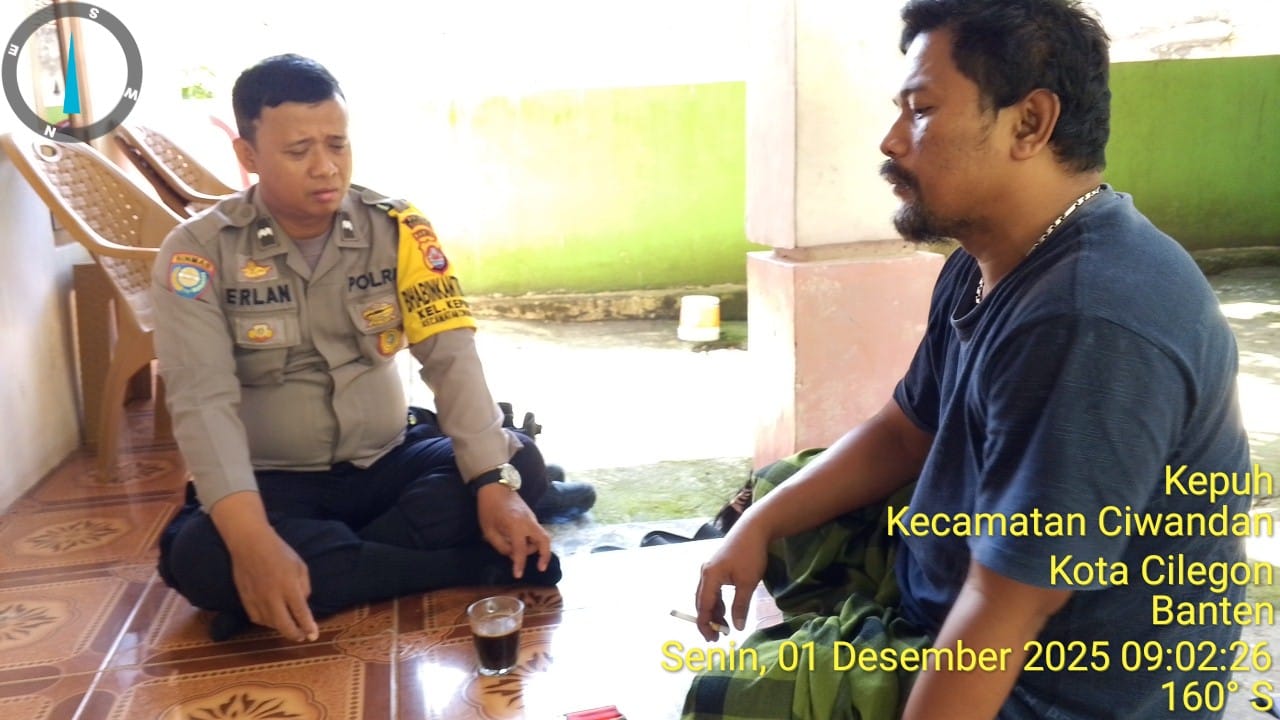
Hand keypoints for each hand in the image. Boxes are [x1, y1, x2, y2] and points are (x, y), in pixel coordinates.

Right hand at [225, 528, 318, 642]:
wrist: (249, 543)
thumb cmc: (279, 551)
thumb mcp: (300, 566)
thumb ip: (304, 587)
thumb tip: (302, 604)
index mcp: (288, 586)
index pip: (301, 613)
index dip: (308, 626)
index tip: (314, 635)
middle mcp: (272, 597)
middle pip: (284, 625)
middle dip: (295, 634)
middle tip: (302, 636)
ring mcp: (257, 600)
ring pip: (270, 624)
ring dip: (281, 628)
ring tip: (289, 626)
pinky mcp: (245, 599)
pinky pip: (256, 618)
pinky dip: (266, 623)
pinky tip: (272, 620)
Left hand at [475, 484, 551, 579]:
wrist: (495, 486)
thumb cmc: (488, 508)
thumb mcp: (489, 530)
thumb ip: (501, 545)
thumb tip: (512, 555)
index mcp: (516, 526)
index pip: (521, 550)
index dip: (519, 564)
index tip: (518, 575)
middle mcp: (529, 522)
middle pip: (545, 541)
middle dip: (545, 556)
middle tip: (540, 568)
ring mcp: (532, 518)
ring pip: (542, 536)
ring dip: (536, 548)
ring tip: (523, 553)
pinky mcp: (531, 516)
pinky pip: (537, 531)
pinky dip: (533, 540)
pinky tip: (522, 544)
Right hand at [694, 524, 768, 641]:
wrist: (753, 529)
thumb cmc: (750, 555)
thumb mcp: (748, 583)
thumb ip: (740, 606)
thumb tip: (737, 628)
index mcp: (710, 577)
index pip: (704, 607)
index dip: (706, 624)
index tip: (711, 640)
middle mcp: (705, 573)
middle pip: (702, 602)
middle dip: (708, 620)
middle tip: (716, 637)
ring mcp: (710, 569)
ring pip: (707, 596)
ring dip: (714, 612)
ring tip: (723, 627)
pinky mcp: (716, 567)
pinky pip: (713, 589)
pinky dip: (718, 602)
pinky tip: (725, 610)